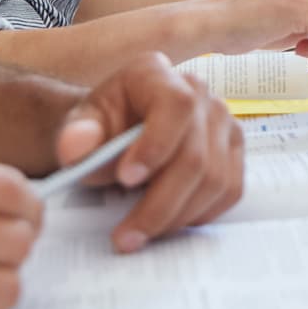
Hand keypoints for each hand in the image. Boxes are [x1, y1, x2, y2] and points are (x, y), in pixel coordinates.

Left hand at [53, 52, 244, 252]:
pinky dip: (199, 214)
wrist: (115, 134)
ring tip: (140, 233)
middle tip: (126, 235)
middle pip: (195, 155)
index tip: (127, 179)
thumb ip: (75, 136)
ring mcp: (222, 122)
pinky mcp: (233, 151)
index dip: (157, 145)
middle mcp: (198, 92)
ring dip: (176, 216)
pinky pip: (229, 191)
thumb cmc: (100, 127)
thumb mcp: (78, 127)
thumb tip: (78, 147)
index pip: (176, 105)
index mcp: (156, 74)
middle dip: (160, 204)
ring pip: (214, 180)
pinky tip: (169, 221)